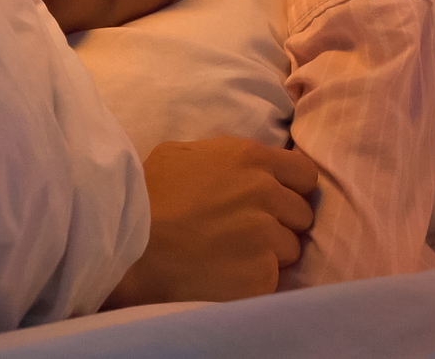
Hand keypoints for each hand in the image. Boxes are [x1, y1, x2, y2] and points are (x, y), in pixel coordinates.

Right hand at [106, 137, 318, 306]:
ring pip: (291, 248)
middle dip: (281, 222)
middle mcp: (265, 193)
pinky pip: (273, 278)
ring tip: (233, 254)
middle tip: (247, 231)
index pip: (305, 174)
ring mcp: (265, 236)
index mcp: (249, 158)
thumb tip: (240, 166)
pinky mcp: (261, 275)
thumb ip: (221, 155)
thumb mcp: (178, 154)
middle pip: (302, 213)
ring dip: (269, 253)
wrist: (130, 247)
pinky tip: (225, 274)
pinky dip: (254, 279)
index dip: (291, 188)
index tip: (274, 201)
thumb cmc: (148, 197)